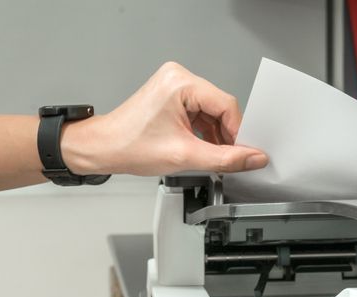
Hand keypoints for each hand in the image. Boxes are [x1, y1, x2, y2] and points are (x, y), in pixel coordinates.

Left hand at [60, 62, 268, 175]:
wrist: (103, 149)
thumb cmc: (130, 146)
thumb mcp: (185, 156)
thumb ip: (225, 158)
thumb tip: (254, 158)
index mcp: (180, 83)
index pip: (226, 105)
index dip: (238, 132)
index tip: (244, 153)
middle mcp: (178, 77)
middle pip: (220, 107)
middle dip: (226, 135)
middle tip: (229, 159)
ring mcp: (174, 85)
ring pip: (211, 111)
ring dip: (215, 135)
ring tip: (209, 156)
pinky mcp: (171, 96)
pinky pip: (199, 112)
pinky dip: (204, 132)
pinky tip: (201, 148)